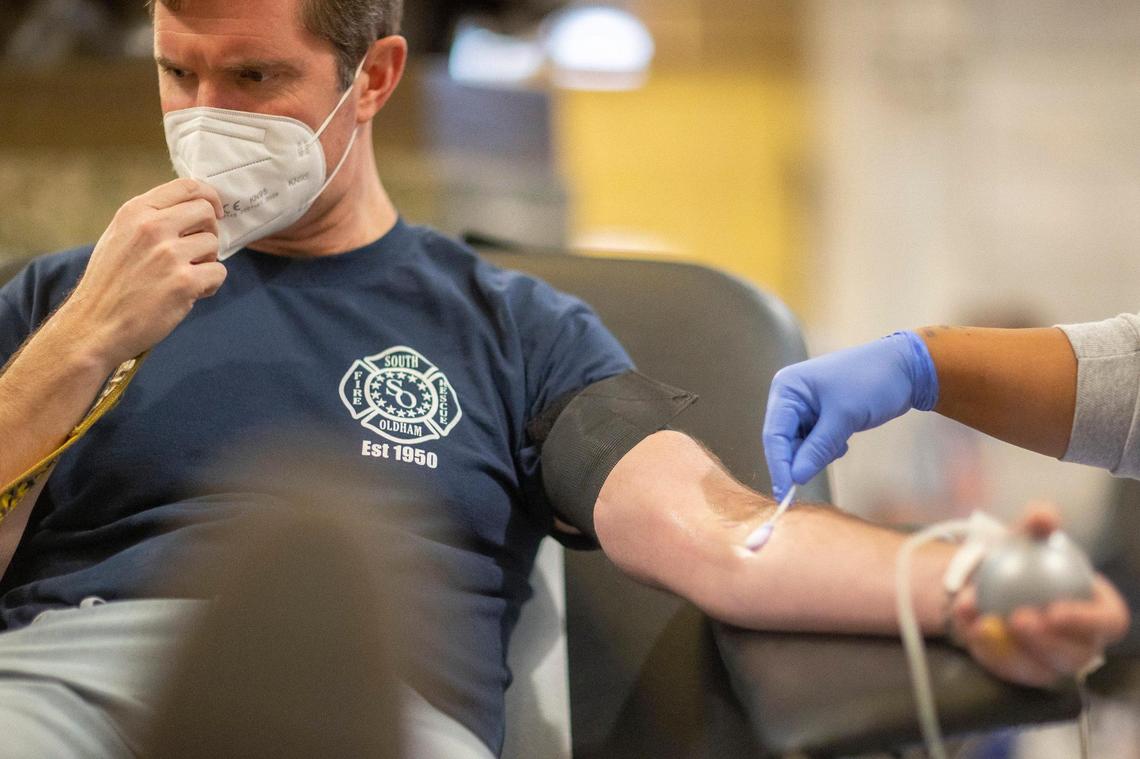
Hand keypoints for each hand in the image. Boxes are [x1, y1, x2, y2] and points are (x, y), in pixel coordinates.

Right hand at [55, 178, 226, 368]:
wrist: (94, 326)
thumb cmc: (109, 284)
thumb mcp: (119, 236)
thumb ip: (151, 218)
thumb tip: (191, 208)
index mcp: (135, 211)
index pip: (187, 186)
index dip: (209, 197)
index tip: (214, 212)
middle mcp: (152, 228)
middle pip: (206, 212)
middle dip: (210, 230)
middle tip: (198, 251)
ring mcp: (169, 255)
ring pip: (214, 244)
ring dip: (207, 261)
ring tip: (185, 277)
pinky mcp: (184, 282)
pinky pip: (218, 272)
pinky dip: (210, 285)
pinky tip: (190, 294)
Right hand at [762, 332, 937, 498]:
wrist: (906, 368)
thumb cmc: (872, 382)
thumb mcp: (844, 417)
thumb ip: (817, 449)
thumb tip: (795, 478)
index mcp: (787, 388)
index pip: (774, 434)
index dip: (779, 465)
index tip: (785, 494)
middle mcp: (790, 396)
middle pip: (784, 441)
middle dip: (803, 457)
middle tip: (825, 464)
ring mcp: (804, 406)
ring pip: (799, 445)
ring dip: (818, 453)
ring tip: (842, 442)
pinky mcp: (819, 415)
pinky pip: (813, 442)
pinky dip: (826, 448)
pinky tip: (844, 440)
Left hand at [950, 507, 1129, 686]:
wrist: (990, 580)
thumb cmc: (1024, 561)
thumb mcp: (1029, 537)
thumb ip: (1038, 524)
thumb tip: (1043, 514)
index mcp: (1098, 611)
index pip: (1107, 622)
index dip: (1086, 620)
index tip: (1055, 610)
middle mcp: (1081, 643)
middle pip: (1074, 654)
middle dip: (1047, 642)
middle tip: (1017, 619)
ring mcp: (1051, 662)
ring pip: (1038, 669)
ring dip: (1009, 649)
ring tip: (984, 624)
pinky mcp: (1020, 672)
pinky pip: (1005, 669)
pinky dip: (984, 648)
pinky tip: (968, 627)